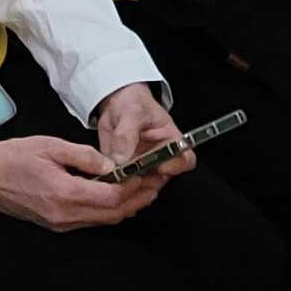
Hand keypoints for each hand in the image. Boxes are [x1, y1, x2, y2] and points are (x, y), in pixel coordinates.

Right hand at [0, 134, 148, 232]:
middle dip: (139, 198)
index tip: (148, 172)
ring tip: (145, 189)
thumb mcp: (51, 146)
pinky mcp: (57, 224)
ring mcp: (60, 223)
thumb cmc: (13, 158)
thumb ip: (85, 156)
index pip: (112, 196)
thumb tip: (112, 164)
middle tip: (156, 183)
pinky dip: (110, 210)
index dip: (135, 186)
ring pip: (105, 220)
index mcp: (64, 194)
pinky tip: (118, 197)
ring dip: (127, 206)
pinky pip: (91, 220)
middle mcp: (65, 215)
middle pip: (114, 213)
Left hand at [93, 85, 186, 203]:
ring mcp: (142, 168)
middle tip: (127, 175)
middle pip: (159, 179)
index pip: (184, 160)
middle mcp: (159, 159)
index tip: (161, 166)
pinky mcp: (125, 173)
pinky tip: (105, 180)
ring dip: (126, 187)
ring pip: (139, 187)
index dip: (176, 166)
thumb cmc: (133, 103)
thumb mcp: (131, 112)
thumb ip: (127, 134)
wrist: (115, 105)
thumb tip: (121, 158)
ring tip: (113, 177)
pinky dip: (113, 186)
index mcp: (171, 141)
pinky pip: (121, 185)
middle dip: (143, 182)